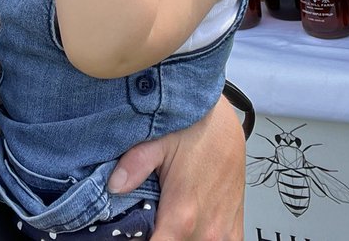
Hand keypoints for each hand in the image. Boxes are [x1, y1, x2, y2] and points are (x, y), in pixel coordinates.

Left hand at [110, 97, 244, 240]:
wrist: (224, 121)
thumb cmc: (194, 126)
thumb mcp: (158, 140)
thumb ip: (134, 165)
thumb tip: (115, 185)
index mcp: (183, 214)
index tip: (131, 232)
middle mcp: (207, 228)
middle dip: (158, 236)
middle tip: (145, 221)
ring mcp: (223, 230)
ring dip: (179, 238)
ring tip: (165, 222)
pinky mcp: (234, 226)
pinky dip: (200, 240)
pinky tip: (190, 229)